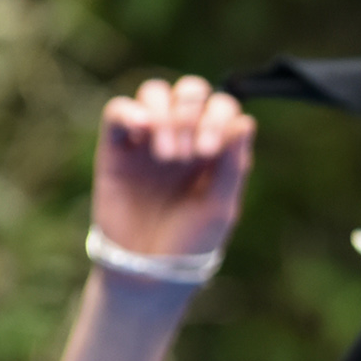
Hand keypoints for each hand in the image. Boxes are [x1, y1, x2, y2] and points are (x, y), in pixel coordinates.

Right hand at [93, 77, 253, 265]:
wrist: (148, 269)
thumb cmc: (191, 242)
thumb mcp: (220, 206)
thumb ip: (232, 165)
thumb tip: (245, 121)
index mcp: (214, 148)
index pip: (222, 105)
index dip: (218, 116)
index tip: (209, 152)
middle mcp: (183, 137)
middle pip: (190, 90)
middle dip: (192, 111)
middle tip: (190, 154)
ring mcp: (148, 139)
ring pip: (154, 92)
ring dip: (165, 114)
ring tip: (167, 155)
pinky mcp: (115, 148)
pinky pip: (118, 111)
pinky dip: (130, 111)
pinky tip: (141, 133)